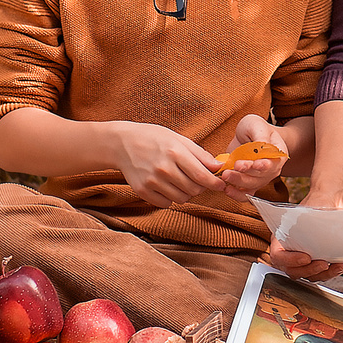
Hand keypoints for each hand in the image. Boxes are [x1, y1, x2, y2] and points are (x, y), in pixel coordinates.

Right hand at [109, 121, 224, 206]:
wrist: (122, 143)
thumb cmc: (153, 138)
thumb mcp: (178, 139)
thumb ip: (200, 154)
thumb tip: (219, 166)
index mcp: (175, 153)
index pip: (202, 176)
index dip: (215, 183)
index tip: (221, 185)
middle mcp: (164, 169)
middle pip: (194, 189)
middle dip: (201, 187)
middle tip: (198, 180)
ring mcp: (152, 181)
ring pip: (182, 198)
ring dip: (186, 193)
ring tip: (180, 181)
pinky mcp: (142, 191)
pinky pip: (166, 203)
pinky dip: (170, 198)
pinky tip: (167, 186)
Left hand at [216, 115, 288, 195]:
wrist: (249, 136)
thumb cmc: (255, 128)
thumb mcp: (257, 125)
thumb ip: (260, 136)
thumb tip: (261, 146)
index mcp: (278, 154)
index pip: (273, 162)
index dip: (264, 165)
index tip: (255, 164)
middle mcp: (272, 169)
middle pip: (261, 176)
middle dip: (246, 173)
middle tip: (233, 167)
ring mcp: (261, 179)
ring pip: (252, 186)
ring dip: (238, 182)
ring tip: (225, 175)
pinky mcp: (249, 184)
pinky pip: (245, 194)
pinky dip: (237, 194)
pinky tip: (227, 190)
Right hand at [261, 190, 342, 281]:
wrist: (330, 204)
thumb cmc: (316, 205)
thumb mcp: (309, 211)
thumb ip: (308, 222)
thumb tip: (317, 232)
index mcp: (280, 239)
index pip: (278, 256)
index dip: (290, 260)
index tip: (306, 257)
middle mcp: (290, 252)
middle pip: (293, 270)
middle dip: (309, 270)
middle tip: (323, 264)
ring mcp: (303, 260)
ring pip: (309, 276)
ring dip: (323, 274)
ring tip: (337, 265)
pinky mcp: (316, 264)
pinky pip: (321, 274)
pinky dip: (332, 272)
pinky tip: (342, 265)